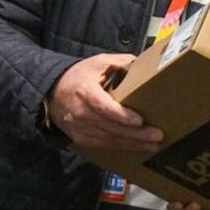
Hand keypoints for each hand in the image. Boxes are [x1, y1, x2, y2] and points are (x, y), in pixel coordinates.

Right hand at [47, 53, 162, 149]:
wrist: (52, 93)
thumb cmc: (79, 76)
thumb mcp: (98, 62)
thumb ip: (120, 62)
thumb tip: (142, 65)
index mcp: (85, 92)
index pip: (104, 107)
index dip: (122, 116)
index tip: (139, 121)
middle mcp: (80, 113)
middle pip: (111, 127)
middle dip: (136, 134)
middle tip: (157, 136)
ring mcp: (79, 129)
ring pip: (109, 140)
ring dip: (133, 144)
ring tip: (153, 144)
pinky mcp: (81, 138)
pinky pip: (104, 145)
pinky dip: (122, 147)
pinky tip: (137, 147)